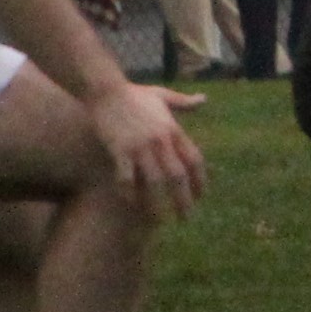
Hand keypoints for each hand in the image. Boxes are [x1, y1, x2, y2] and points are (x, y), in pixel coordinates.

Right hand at [91, 82, 207, 219]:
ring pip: (154, 182)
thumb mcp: (163, 95)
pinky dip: (129, 194)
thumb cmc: (134, 93)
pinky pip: (126, 178)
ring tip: (159, 221)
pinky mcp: (119, 150)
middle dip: (184, 199)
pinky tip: (131, 205)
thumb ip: (184, 102)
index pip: (194, 159)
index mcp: (173, 129)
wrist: (106, 89)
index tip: (201, 196)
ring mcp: (140, 146)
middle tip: (186, 218)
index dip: (200, 180)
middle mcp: (160, 140)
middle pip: (177, 176)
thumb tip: (204, 99)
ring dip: (157, 204)